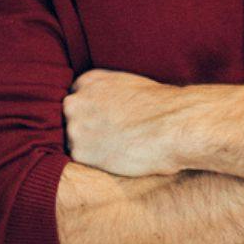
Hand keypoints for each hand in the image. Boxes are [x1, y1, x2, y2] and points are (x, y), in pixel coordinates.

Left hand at [64, 70, 188, 177]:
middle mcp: (75, 101)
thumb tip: (107, 105)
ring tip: (116, 148)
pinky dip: (95, 162)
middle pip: (71, 118)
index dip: (90, 111)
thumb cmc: (161, 107)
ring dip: (89, 146)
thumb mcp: (129, 85)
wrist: (172, 127)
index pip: (77, 96)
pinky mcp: (80, 152)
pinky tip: (115, 159)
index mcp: (88, 81)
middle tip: (110, 137)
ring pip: (74, 140)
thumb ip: (109, 92)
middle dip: (86, 127)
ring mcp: (74, 127)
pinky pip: (80, 159)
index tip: (104, 120)